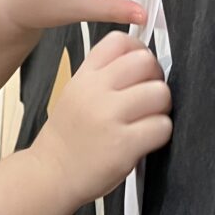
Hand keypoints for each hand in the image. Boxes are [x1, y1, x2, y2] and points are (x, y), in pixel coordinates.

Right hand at [33, 31, 171, 204]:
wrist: (51, 173)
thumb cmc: (68, 136)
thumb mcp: (75, 93)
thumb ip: (103, 76)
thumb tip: (144, 61)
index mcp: (84, 76)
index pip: (119, 42)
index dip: (138, 51)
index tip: (140, 69)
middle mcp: (95, 91)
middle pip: (146, 62)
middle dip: (155, 80)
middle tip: (147, 98)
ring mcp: (109, 116)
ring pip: (160, 93)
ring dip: (161, 109)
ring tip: (146, 120)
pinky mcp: (124, 143)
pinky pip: (162, 126)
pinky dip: (160, 134)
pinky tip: (144, 139)